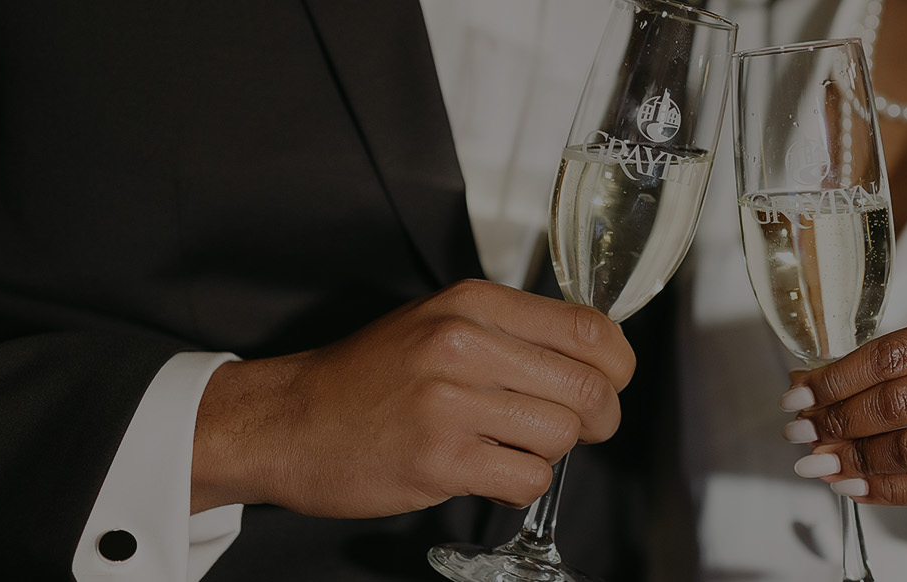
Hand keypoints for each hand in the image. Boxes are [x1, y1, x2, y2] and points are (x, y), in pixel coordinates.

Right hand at [189, 280, 633, 516]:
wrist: (288, 421)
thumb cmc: (369, 378)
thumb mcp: (440, 323)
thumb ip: (513, 332)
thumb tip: (595, 357)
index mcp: (472, 303)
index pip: (590, 330)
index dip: (618, 366)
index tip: (611, 383)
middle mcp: (463, 344)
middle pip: (588, 388)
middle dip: (598, 418)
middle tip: (578, 429)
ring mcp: (449, 403)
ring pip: (561, 437)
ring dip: (547, 453)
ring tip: (508, 447)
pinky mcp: (438, 458)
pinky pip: (527, 480)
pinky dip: (520, 486)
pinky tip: (489, 474)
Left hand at [781, 304, 906, 533]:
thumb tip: (814, 381)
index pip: (894, 353)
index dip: (836, 377)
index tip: (800, 392)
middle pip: (896, 402)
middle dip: (835, 419)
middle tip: (800, 430)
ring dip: (850, 458)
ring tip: (817, 460)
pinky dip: (881, 489)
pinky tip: (852, 483)